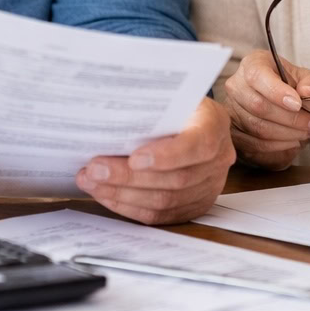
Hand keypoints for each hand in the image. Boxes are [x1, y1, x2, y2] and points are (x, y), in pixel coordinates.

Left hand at [76, 98, 234, 224]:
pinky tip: (105, 194)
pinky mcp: (194, 205)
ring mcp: (209, 186)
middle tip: (94, 169)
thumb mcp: (167, 95)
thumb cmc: (173, 104)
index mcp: (214, 124)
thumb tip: (105, 117)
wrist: (190, 120)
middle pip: (176, 179)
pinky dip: (129, 206)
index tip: (134, 158)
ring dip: (122, 193)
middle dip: (129, 177)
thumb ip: (148, 106)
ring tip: (91, 181)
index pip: (198, 145)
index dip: (167, 155)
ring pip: (165, 201)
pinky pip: (160, 215)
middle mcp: (219, 158)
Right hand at [222, 49, 309, 169]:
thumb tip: (308, 92)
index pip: (256, 76)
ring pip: (256, 127)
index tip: (298, 105)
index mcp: (254, 64)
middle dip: (290, 119)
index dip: (277, 92)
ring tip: (306, 132)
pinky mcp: (234, 133)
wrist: (288, 106)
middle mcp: (236, 85)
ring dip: (287, 134)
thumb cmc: (296, 89)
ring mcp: (232, 110)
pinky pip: (254, 144)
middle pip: (257, 105)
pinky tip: (293, 141)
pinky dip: (278, 146)